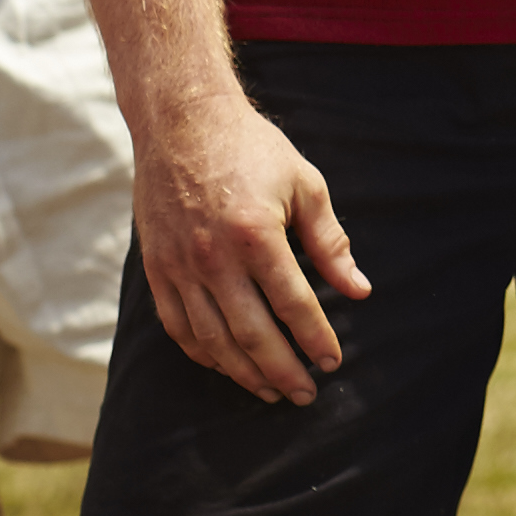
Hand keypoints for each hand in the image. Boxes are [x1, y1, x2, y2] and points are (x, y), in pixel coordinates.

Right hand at [133, 88, 367, 405]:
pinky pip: (178, 327)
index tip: (332, 362)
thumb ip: (330, 241)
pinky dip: (203, 354)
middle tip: (305, 393)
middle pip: (251, 334)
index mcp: (255, 234)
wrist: (182, 121)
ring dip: (244, 373)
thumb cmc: (252, 149)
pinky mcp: (156, 269)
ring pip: (213, 340)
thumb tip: (359, 288)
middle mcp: (213, 257)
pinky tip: (226, 365)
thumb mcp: (304, 184)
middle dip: (283, 370)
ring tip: (271, 390)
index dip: (315, 338)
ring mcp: (179, 266)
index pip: (292, 303)